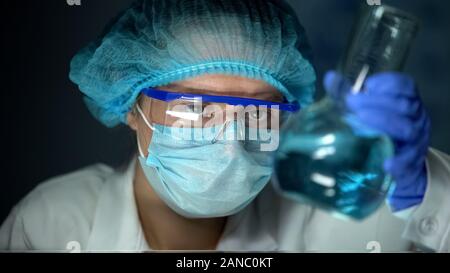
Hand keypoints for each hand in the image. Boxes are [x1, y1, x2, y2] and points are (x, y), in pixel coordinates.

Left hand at [324, 71, 430, 210]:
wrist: (400, 163)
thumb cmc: (380, 130)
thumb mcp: (366, 110)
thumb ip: (347, 94)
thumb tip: (330, 77)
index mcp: (407, 101)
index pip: (406, 86)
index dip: (389, 83)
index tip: (368, 85)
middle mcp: (415, 118)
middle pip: (403, 106)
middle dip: (376, 102)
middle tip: (351, 102)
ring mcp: (416, 140)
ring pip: (406, 129)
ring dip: (384, 123)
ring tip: (360, 120)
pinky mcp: (412, 162)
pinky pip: (409, 161)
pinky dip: (398, 162)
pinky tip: (386, 163)